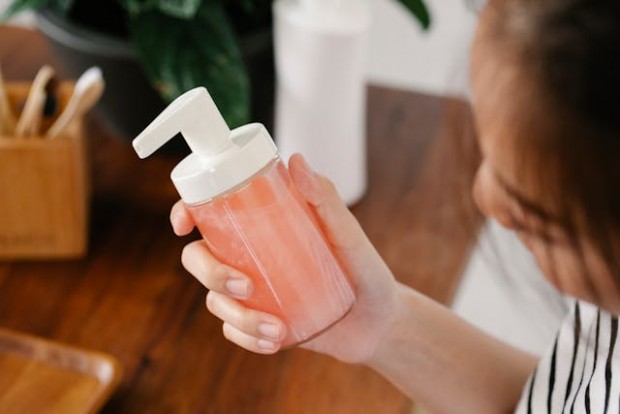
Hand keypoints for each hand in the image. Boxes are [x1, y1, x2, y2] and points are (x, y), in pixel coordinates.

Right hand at [170, 154, 399, 362]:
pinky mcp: (259, 322)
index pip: (210, 215)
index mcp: (260, 228)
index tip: (184, 224)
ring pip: (215, 301)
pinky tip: (273, 343)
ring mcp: (252, 292)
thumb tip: (296, 159)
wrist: (378, 320)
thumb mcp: (346, 231)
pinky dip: (247, 339)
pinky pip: (234, 331)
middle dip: (211, 275)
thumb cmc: (363, 267)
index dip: (186, 212)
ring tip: (275, 329)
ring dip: (237, 318)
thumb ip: (324, 197)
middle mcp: (248, 257)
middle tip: (246, 287)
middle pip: (198, 259)